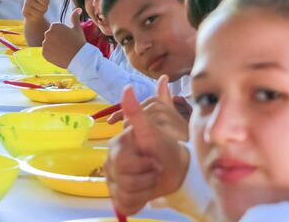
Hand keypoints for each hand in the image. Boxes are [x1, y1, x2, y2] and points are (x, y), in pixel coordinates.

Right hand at [23, 0, 49, 21]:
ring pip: (41, 10)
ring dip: (41, 11)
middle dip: (45, 6)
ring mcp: (26, 4)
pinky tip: (34, 12)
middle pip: (45, 3)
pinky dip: (37, 15)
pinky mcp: (24, 11)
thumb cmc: (41, 0)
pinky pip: (36, 15)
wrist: (33, 12)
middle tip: (42, 5)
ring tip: (38, 8)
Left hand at [42, 8, 85, 67]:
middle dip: (55, 40)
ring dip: (52, 47)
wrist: (80, 58)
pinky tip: (59, 55)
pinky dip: (50, 54)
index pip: (54, 29)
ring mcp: (45, 43)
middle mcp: (48, 33)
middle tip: (65, 45)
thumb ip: (74, 17)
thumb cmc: (79, 42)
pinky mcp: (44, 53)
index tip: (67, 39)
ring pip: (47, 44)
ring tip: (62, 50)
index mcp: (55, 25)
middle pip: (50, 36)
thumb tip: (78, 8)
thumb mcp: (77, 28)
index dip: (61, 35)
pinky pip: (45, 52)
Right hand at [106, 86, 189, 215]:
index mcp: (118, 145)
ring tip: (153, 179)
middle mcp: (111, 160)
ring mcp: (112, 178)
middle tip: (155, 169)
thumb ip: (141, 110)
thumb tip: (136, 85)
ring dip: (146, 188)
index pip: (124, 160)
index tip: (155, 160)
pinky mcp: (117, 195)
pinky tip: (146, 192)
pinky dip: (138, 201)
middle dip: (146, 176)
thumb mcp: (155, 131)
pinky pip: (124, 204)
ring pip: (125, 192)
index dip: (144, 164)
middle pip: (123, 177)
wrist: (177, 170)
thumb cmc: (167, 149)